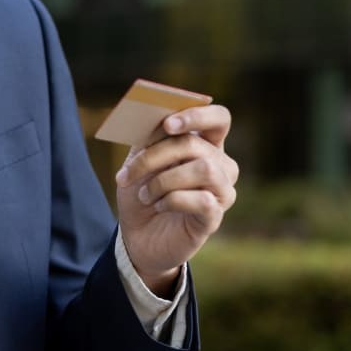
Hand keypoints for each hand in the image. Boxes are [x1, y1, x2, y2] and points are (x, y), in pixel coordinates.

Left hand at [115, 105, 238, 295]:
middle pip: (196, 144)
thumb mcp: (139, 160)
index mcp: (204, 144)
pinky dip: (171, 200)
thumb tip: (157, 117)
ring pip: (204, 169)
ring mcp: (222, 192)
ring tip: (145, 194)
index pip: (219, 118)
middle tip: (127, 173)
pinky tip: (159, 206)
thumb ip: (150, 137)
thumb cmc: (141, 192)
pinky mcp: (215, 217)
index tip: (168, 124)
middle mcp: (221, 166)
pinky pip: (201, 199)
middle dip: (154, 156)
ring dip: (163, 180)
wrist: (136, 235)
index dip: (197, 115)